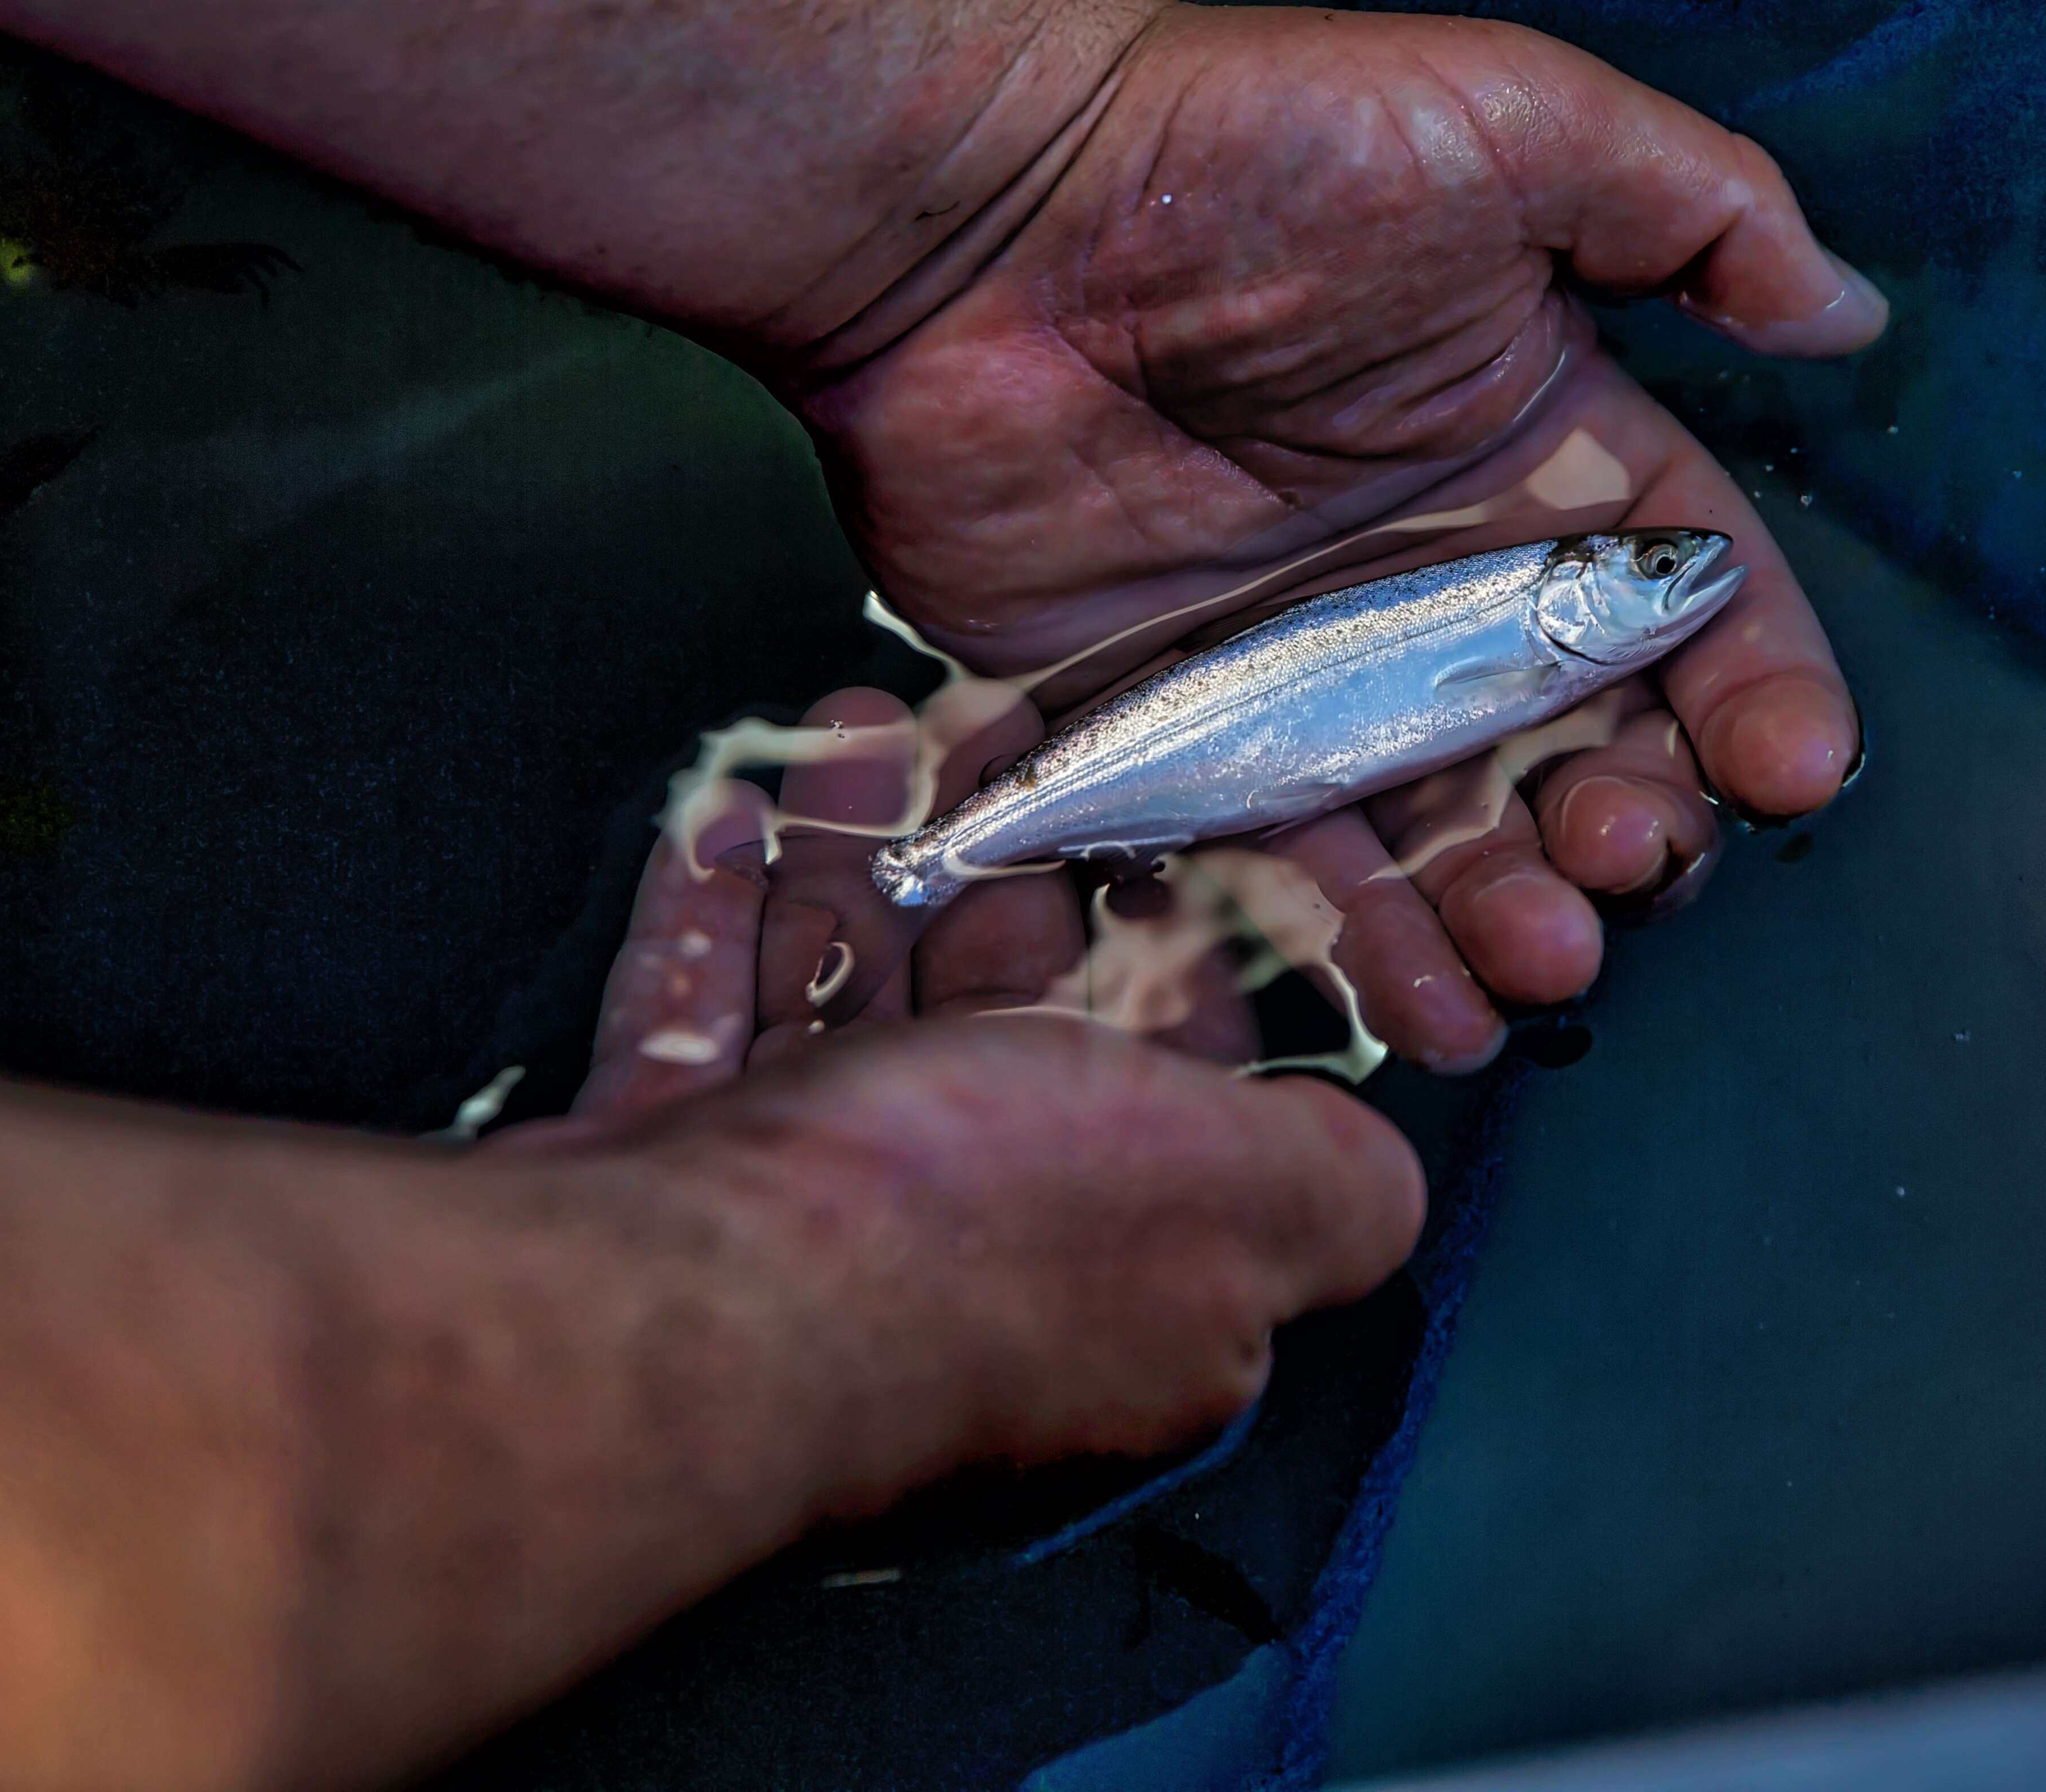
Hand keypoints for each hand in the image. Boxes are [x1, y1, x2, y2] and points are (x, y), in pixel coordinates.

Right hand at [540, 718, 1420, 1496]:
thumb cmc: (961, 1240)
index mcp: (1128, 1285)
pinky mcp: (665, 1200)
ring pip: (846, 1003)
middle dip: (1001, 865)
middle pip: (997, 1027)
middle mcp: (971, 1274)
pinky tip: (727, 818)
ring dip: (860, 856)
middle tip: (986, 733)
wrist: (678, 1314)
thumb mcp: (1245, 1190)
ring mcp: (802, 1241)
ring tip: (859, 731)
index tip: (1146, 823)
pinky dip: (715, 919)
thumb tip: (1379, 1179)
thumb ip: (1337, 1183)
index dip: (1166, 946)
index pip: (1168, 1097)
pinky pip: (695, 1031)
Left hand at [774, 3, 1882, 1067]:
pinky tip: (1431, 1004)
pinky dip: (1369, 949)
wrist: (986, 215)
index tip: (1787, 764)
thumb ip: (1700, 210)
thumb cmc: (1254, 147)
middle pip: (1588, 748)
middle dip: (1643, 824)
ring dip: (1522, 912)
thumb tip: (1850, 312)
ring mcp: (1315, 670)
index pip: (1692, 603)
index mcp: (1543, 453)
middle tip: (1627, 850)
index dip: (1758, 688)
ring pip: (1456, 835)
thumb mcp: (1519, 121)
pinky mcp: (1184, 732)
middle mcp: (1443, 582)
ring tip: (1544, 957)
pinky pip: (1293, 868)